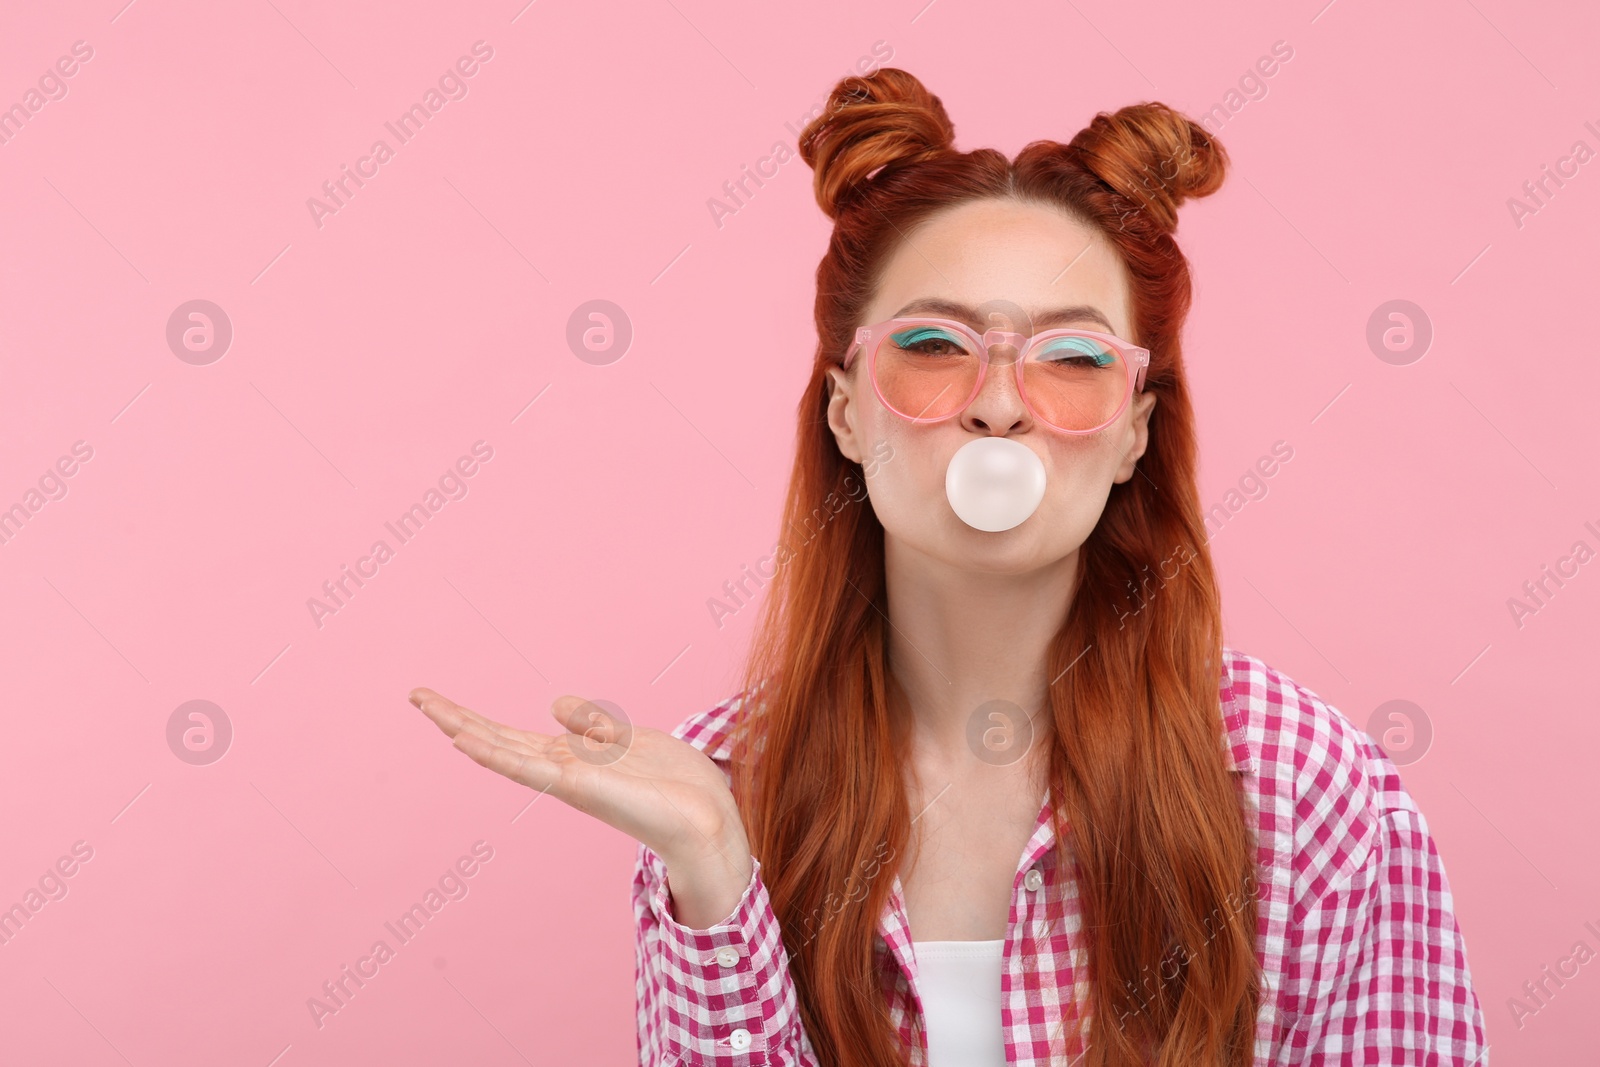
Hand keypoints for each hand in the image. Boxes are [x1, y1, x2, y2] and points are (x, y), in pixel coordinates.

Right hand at [406, 688, 751, 885]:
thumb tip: (554, 704)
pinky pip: (527, 769)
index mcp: (570, 758)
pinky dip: (496, 754)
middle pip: (496, 739)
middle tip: (415, 693)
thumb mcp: (629, 739)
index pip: (511, 735)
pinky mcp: (577, 787)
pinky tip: (466, 740)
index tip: (436, 698)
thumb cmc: (674, 785)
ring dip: (465, 728)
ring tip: (430, 708)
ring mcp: (565, 780)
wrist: (704, 818)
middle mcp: (560, 770)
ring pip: (504, 750)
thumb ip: (592, 725)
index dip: (475, 717)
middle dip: (456, 717)